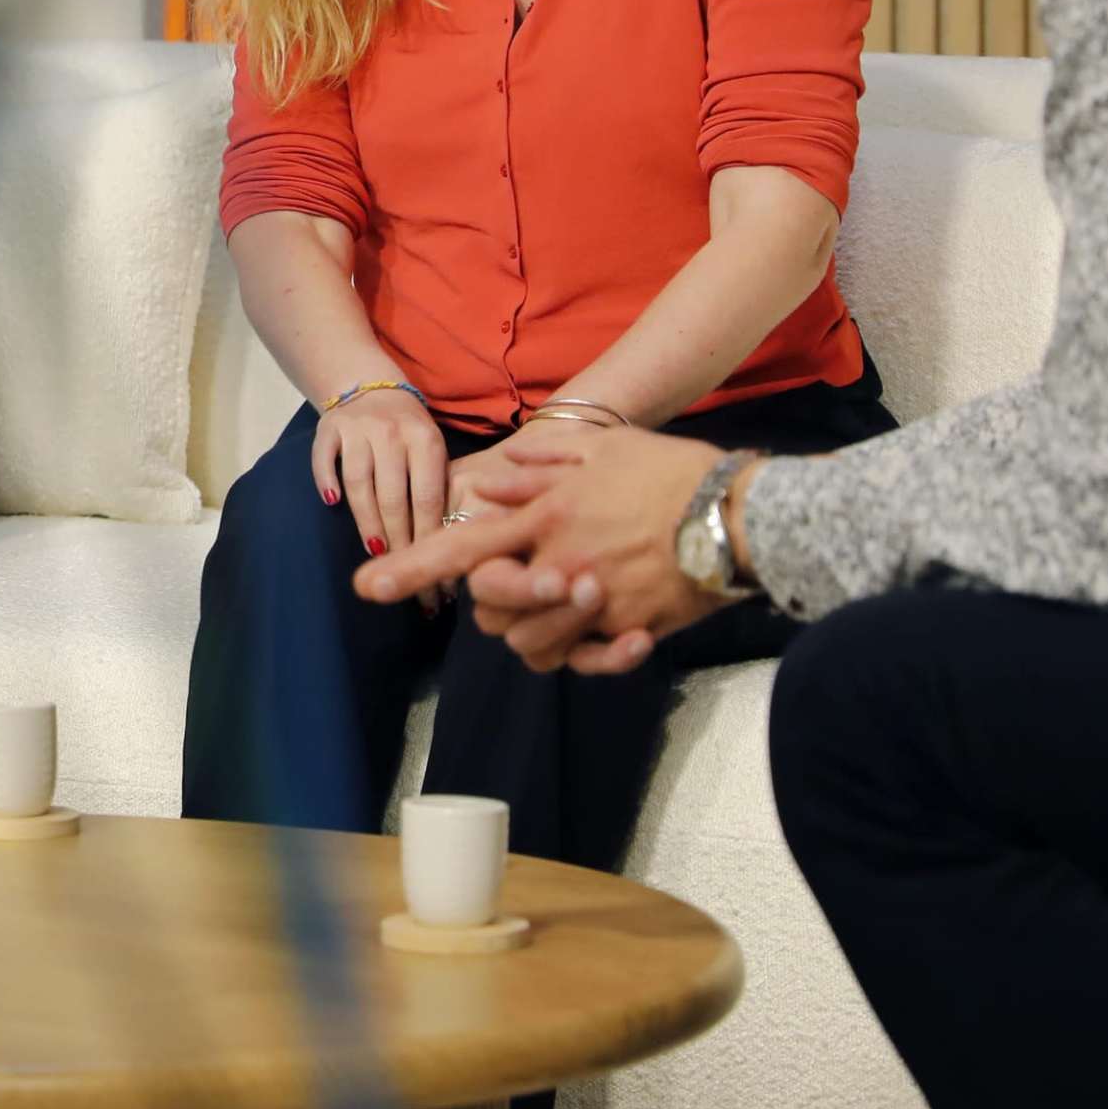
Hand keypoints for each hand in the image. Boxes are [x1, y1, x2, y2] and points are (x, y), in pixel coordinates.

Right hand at [312, 380, 452, 569]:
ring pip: (358, 482)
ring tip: (374, 550)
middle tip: (399, 567)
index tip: (427, 563)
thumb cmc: (408, 430)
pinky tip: (332, 503)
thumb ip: (433, 485)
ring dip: (366, 520)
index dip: (425, 534)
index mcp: (425, 439)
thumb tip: (440, 545)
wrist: (371, 386)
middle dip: (397, 537)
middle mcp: (391, 433)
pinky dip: (325, 480)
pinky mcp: (329, 426)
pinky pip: (324, 458)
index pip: (426, 496)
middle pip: (392, 495)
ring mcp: (357, 428)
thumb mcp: (431, 448)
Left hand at [353, 425, 734, 672]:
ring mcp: (594, 601)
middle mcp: (559, 561)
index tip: (366, 586)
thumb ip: (538, 467)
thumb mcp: (600, 449)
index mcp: (545, 515)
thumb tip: (487, 485)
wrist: (740, 513)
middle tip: (522, 591)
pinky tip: (620, 635)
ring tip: (577, 603)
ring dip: (544, 632)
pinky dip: (596, 656)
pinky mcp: (632, 629)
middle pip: (492, 610)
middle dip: (494, 608)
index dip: (410, 567)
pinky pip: (591, 659)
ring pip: (533, 645)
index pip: (462, 546)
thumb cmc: (670, 472)